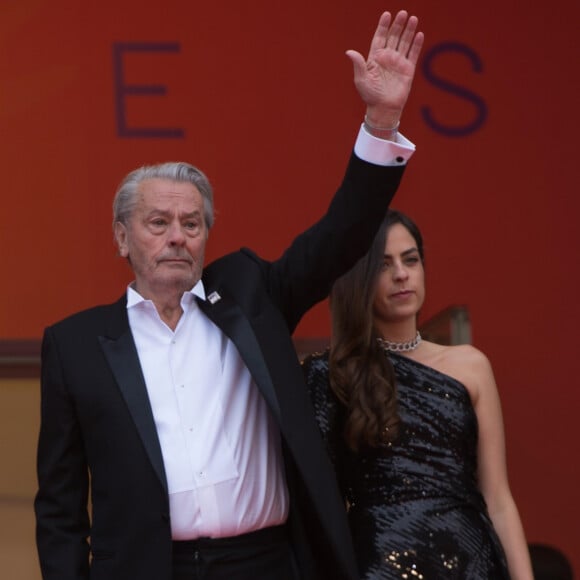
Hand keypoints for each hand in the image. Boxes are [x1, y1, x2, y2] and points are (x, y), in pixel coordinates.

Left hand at [347, 10, 423, 128]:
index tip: (386, 14)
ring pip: (404, 42)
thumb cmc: (370, 95)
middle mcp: (387, 57)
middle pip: (393, 37)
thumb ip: (358, 65)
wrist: (383, 108)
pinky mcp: (408, 69)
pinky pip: (413, 53)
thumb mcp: (361, 80)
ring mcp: (398, 62)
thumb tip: (349, 52)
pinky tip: (419, 34)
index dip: (383, 26)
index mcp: (375, 58)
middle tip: (402, 13)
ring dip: (409, 30)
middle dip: (398, 25)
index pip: (379, 37)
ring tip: (413, 18)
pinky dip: (417, 44)